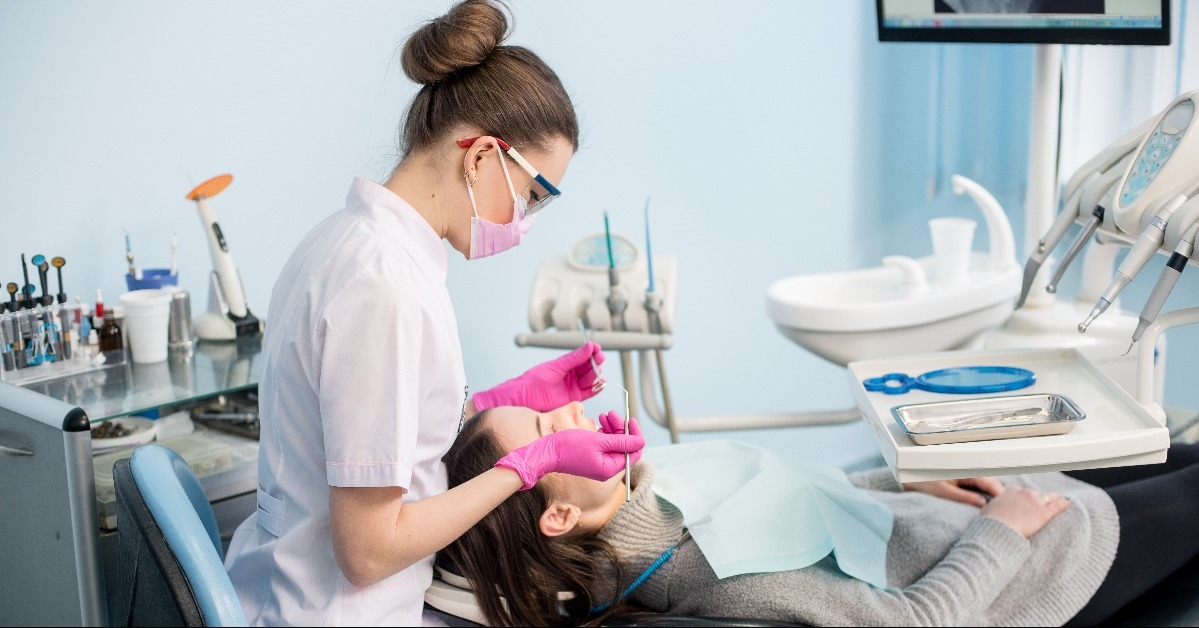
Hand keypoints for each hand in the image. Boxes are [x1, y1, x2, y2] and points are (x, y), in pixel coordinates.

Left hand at [473, 341, 605, 412]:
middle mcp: (570, 374)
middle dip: (595, 363)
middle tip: (599, 359)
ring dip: (595, 375)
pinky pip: (589, 392)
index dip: (591, 352)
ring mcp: (572, 386)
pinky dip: (596, 388)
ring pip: (590, 379)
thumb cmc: (535, 380)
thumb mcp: (556, 366)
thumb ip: (574, 358)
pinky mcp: (573, 398)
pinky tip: (601, 383)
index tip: (597, 348)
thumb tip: (589, 346)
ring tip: (597, 372)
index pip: (582, 356)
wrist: (524, 398)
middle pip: (588, 367)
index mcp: (565, 364)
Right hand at [495, 414, 643, 489]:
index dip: (634, 435)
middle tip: (612, 413)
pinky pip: (605, 444)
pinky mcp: (592, 457)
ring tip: (605, 415)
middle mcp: (607, 468)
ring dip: (613, 428)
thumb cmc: (569, 447)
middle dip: (621, 428)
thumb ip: (621, 441)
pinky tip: (600, 422)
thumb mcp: (598, 441)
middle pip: (624, 446)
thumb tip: (641, 441)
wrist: (547, 452)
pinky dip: (605, 432)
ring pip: (614, 443)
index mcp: (610, 468)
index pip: (633, 453)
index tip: (630, 420)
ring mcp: (599, 463)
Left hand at [902, 477, 1004, 506]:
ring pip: (985, 483)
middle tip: (1006, 514)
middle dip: (999, 496)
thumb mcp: (943, 492)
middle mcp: (967, 468)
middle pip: (990, 482)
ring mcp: (965, 472)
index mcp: (964, 469)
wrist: (907, 475)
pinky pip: (978, 485)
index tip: (1009, 508)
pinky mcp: (961, 477)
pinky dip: (983, 493)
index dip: (1000, 495)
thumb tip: (983, 504)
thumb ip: (964, 497)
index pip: (990, 482)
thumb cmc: (922, 482)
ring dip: (991, 495)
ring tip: (998, 511)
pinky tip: (985, 505)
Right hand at [980, 486, 1069, 537]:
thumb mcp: (989, 510)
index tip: (1026, 500)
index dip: (1024, 496)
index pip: (1021, 491)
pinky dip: (1062, 504)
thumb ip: (995, 507)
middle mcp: (1024, 493)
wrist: (998, 530)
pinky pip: (1056, 506)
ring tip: (1059, 498)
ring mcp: (1035, 502)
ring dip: (1053, 498)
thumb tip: (993, 511)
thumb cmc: (990, 524)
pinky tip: (1067, 503)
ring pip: (1048, 497)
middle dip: (1039, 497)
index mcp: (1010, 491)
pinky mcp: (1043, 513)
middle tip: (1044, 499)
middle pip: (1035, 493)